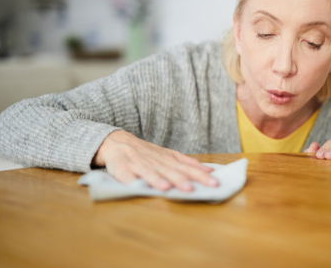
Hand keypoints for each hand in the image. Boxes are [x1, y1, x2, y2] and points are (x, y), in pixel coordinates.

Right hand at [92, 131, 217, 190]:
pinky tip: (144, 188)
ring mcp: (140, 165)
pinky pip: (130, 177)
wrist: (116, 142)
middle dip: (185, 180)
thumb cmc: (146, 153)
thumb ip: (187, 163)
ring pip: (153, 173)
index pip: (187, 168)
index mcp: (167, 159)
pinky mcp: (124, 170)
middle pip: (172, 171)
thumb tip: (209, 170)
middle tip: (197, 188)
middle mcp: (155, 161)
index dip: (200, 175)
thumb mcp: (168, 155)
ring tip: (173, 188)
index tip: (214, 182)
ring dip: (163, 180)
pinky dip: (137, 182)